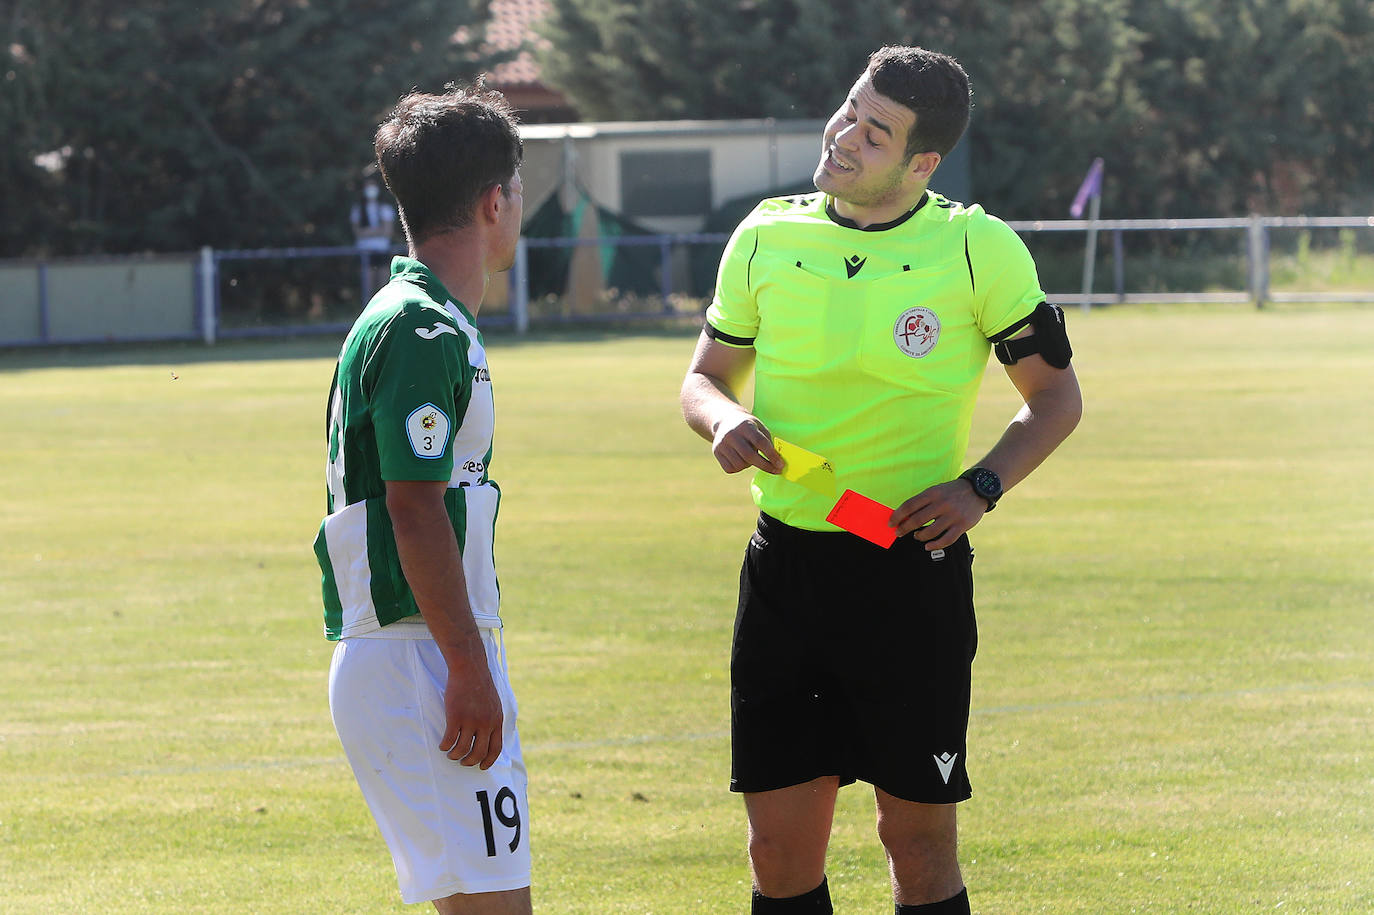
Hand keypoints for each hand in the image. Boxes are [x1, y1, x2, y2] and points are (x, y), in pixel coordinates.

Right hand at [438, 641, 503, 768]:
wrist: (470, 668)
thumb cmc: (480, 684)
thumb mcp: (494, 703)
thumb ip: (493, 719)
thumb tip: (490, 734)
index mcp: (497, 721)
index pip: (496, 748)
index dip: (488, 761)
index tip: (481, 767)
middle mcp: (485, 723)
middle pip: (479, 753)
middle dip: (470, 762)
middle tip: (462, 762)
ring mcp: (470, 721)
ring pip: (463, 749)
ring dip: (455, 756)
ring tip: (450, 754)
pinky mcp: (455, 717)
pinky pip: (449, 740)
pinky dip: (445, 746)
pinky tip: (442, 745)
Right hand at [711, 412, 783, 474]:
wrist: (724, 420)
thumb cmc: (748, 426)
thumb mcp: (759, 426)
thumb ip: (768, 441)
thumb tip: (777, 460)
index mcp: (745, 426)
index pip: (760, 442)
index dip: (771, 455)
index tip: (781, 465)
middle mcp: (731, 434)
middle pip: (750, 456)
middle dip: (765, 466)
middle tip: (776, 471)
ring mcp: (722, 443)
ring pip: (740, 464)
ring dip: (750, 465)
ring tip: (750, 456)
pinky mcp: (716, 452)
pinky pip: (730, 468)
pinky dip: (738, 468)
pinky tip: (740, 459)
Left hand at [889, 479, 987, 550]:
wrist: (978, 489)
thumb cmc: (952, 492)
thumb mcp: (936, 490)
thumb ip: (922, 502)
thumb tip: (904, 517)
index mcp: (933, 493)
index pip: (909, 505)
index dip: (897, 516)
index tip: (891, 523)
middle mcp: (942, 504)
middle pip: (916, 520)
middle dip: (904, 529)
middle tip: (899, 533)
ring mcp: (952, 515)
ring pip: (930, 532)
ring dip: (919, 537)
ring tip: (916, 536)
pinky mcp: (962, 525)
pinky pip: (946, 540)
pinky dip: (935, 545)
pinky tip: (928, 546)